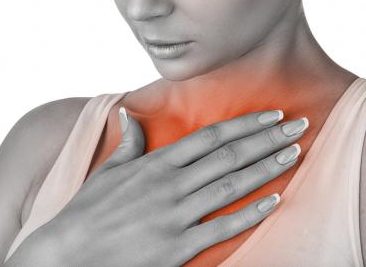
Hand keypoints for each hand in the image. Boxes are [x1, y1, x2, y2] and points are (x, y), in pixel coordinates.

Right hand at [22, 108, 306, 266]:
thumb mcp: (108, 170)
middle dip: (267, 138)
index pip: (211, 136)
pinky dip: (250, 213)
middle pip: (229, 156)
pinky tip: (274, 201)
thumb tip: (130, 112)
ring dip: (266, 168)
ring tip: (293, 154)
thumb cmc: (87, 211)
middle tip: (299, 125)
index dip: (245, 124)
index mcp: (155, 163)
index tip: (272, 114)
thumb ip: (129, 141)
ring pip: (231, 186)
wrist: (67, 255)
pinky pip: (221, 228)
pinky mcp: (176, 248)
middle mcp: (170, 184)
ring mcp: (174, 216)